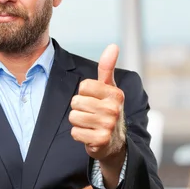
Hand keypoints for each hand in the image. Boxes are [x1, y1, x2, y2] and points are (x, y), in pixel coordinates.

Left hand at [69, 44, 125, 161]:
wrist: (115, 142)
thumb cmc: (108, 110)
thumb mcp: (109, 88)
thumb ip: (107, 67)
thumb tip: (113, 46)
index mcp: (115, 93)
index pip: (83, 86)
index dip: (84, 93)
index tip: (94, 100)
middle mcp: (113, 109)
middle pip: (76, 102)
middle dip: (79, 108)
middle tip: (92, 114)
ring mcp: (108, 125)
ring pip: (73, 117)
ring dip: (78, 122)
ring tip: (90, 124)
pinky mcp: (100, 140)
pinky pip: (75, 132)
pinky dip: (79, 135)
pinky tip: (90, 134)